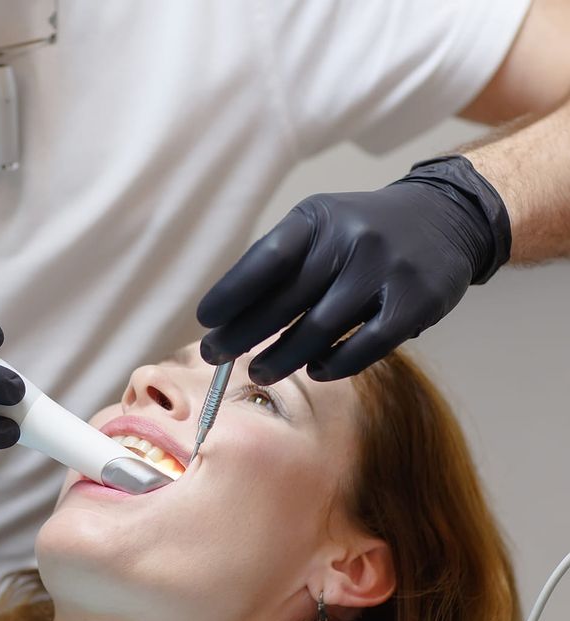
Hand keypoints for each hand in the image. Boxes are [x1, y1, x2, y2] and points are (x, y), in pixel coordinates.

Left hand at [197, 155, 511, 382]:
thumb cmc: (359, 234)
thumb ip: (278, 265)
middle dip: (243, 334)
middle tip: (215, 356)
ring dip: (282, 357)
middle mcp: (351, 239)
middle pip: (286, 300)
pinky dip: (335, 364)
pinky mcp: (415, 303)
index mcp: (317, 219)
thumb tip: (226, 316)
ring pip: (320, 329)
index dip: (231, 293)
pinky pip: (365, 346)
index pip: (265, 259)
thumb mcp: (319, 228)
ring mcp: (385, 271)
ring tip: (259, 372)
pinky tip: (315, 370)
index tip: (206, 320)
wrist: (444, 219)